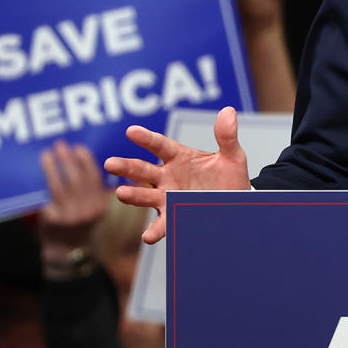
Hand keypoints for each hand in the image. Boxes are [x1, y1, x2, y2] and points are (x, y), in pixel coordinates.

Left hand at [39, 140, 108, 258]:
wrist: (67, 251)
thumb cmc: (79, 225)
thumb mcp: (93, 210)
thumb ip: (92, 191)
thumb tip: (81, 160)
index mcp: (100, 205)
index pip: (95, 178)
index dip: (86, 161)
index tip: (79, 147)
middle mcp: (88, 211)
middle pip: (78, 179)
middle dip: (68, 159)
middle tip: (60, 144)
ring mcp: (71, 216)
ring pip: (61, 186)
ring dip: (53, 167)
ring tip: (47, 154)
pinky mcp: (54, 220)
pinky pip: (48, 197)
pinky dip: (45, 182)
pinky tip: (40, 173)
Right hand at [105, 107, 250, 243]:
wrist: (237, 204)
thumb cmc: (230, 178)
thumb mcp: (232, 157)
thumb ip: (227, 137)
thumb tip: (228, 111)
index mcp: (179, 157)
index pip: (160, 145)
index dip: (146, 138)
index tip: (132, 131)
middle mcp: (168, 177)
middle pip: (143, 170)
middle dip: (126, 167)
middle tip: (110, 163)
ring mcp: (168, 197)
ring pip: (145, 196)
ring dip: (133, 195)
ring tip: (121, 193)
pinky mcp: (173, 216)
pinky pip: (161, 224)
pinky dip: (154, 230)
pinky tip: (147, 236)